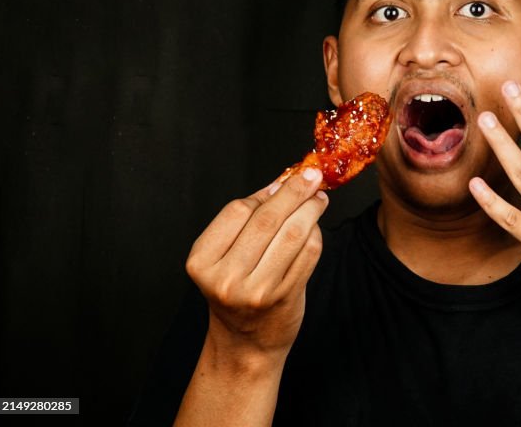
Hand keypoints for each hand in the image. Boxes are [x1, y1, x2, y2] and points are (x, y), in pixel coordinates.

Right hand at [185, 168, 327, 365]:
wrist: (245, 344)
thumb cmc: (235, 293)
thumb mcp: (224, 258)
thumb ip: (248, 221)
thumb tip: (281, 181)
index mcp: (202, 261)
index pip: (237, 210)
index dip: (265, 192)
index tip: (285, 179)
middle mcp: (225, 277)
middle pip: (267, 219)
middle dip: (295, 192)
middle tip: (312, 176)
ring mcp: (256, 290)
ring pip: (292, 233)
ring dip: (310, 209)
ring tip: (319, 198)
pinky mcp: (284, 297)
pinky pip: (308, 253)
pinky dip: (316, 234)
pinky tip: (316, 227)